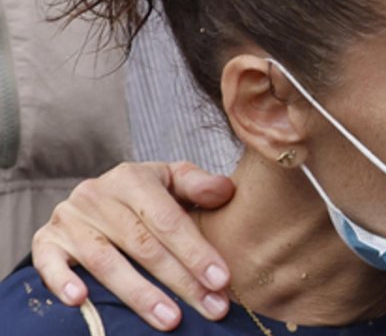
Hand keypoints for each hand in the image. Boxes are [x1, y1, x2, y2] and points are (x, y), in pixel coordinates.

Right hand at [31, 161, 235, 330]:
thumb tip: (226, 191)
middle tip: (211, 307)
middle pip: (143, 245)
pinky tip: (81, 300)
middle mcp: (97, 196)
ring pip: (106, 261)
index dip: (196, 251)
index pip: (168, 219)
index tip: (222, 280)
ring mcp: (69, 219)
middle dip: (180, 280)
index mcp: (132, 178)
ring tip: (171, 319)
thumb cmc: (145, 195)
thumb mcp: (172, 180)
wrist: (96, 197)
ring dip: (139, 294)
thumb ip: (198, 185)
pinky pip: (49, 263)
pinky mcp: (46, 241)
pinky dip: (62, 281)